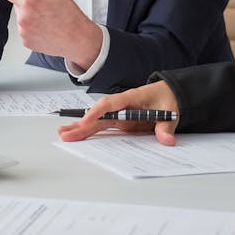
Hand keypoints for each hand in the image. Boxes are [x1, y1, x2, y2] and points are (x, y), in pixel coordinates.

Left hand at [1, 0, 101, 70]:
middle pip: (16, 4)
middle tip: (44, 6)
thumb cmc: (70, 16)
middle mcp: (23, 18)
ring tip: (47, 18)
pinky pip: (24, 29)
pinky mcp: (26, 42)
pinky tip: (46, 28)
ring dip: (29, 16)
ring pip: (21, 17)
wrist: (78, 40)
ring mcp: (23, 32)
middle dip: (26, 3)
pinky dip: (32, 28)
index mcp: (29, 2)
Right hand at [57, 80, 180, 145]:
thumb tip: (166, 140)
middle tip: (65, 132)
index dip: (97, 112)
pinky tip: (78, 136)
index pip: (111, 104)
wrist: (169, 94)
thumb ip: (166, 126)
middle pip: (98, 114)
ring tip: (64, 135)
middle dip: (82, 123)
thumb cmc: (167, 98)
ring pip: (97, 121)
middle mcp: (121, 106)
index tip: (86, 121)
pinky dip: (90, 131)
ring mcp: (119, 114)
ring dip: (81, 128)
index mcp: (131, 98)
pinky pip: (102, 127)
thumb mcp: (170, 111)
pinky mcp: (120, 121)